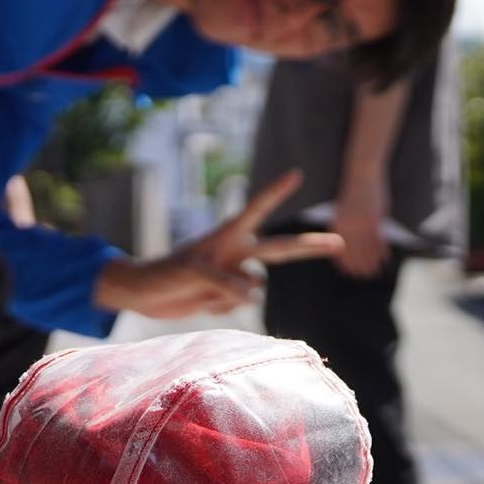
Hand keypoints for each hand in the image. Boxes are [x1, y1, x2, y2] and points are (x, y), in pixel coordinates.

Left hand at [92, 171, 341, 319]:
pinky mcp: (228, 295)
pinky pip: (240, 305)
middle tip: (340, 242)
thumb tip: (253, 294)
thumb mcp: (191, 274)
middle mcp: (236, 253)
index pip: (256, 210)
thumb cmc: (163, 274)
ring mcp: (234, 274)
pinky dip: (222, 308)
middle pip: (280, 250)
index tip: (297, 174)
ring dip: (231, 297)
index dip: (276, 193)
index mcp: (227, 237)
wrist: (143, 295)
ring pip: (255, 290)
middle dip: (309, 247)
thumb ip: (223, 282)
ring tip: (201, 292)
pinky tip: (202, 303)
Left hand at [331, 181, 387, 278]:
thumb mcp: (344, 211)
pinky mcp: (375, 221)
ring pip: (368, 250)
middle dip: (360, 266)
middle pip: (354, 254)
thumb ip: (345, 227)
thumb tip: (346, 244)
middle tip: (365, 275)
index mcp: (337, 224)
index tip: (350, 272)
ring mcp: (362, 225)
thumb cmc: (354, 191)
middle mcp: (348, 227)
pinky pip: (379, 241)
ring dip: (372, 262)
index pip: (339, 251)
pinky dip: (382, 251)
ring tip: (375, 271)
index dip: (345, 263)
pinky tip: (385, 258)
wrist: (362, 172)